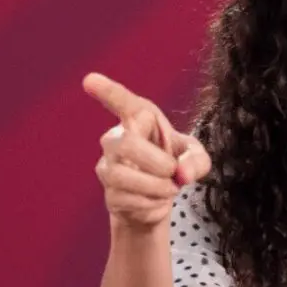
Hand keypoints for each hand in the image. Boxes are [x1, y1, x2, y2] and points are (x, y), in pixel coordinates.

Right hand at [83, 72, 211, 230]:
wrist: (159, 200)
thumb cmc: (175, 164)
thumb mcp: (195, 158)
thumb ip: (197, 161)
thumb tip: (181, 174)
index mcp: (140, 119)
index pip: (122, 102)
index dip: (107, 91)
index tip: (89, 80)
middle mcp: (117, 138)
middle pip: (126, 144)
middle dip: (156, 163)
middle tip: (173, 174)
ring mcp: (108, 166)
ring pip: (122, 176)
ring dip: (155, 187)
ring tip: (169, 189)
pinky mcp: (109, 194)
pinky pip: (126, 200)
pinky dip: (150, 205)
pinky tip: (156, 202)